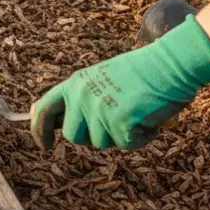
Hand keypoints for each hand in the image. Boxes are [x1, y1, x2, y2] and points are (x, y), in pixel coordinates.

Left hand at [31, 15, 209, 149]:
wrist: (170, 64)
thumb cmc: (141, 73)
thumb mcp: (100, 78)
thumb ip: (79, 97)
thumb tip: (57, 121)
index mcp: (75, 83)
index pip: (45, 109)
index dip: (39, 130)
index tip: (44, 145)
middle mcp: (82, 96)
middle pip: (74, 136)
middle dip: (93, 136)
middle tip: (116, 122)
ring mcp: (99, 109)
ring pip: (102, 143)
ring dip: (121, 135)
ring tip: (136, 113)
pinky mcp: (120, 122)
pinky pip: (127, 144)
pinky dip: (142, 137)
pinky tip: (149, 118)